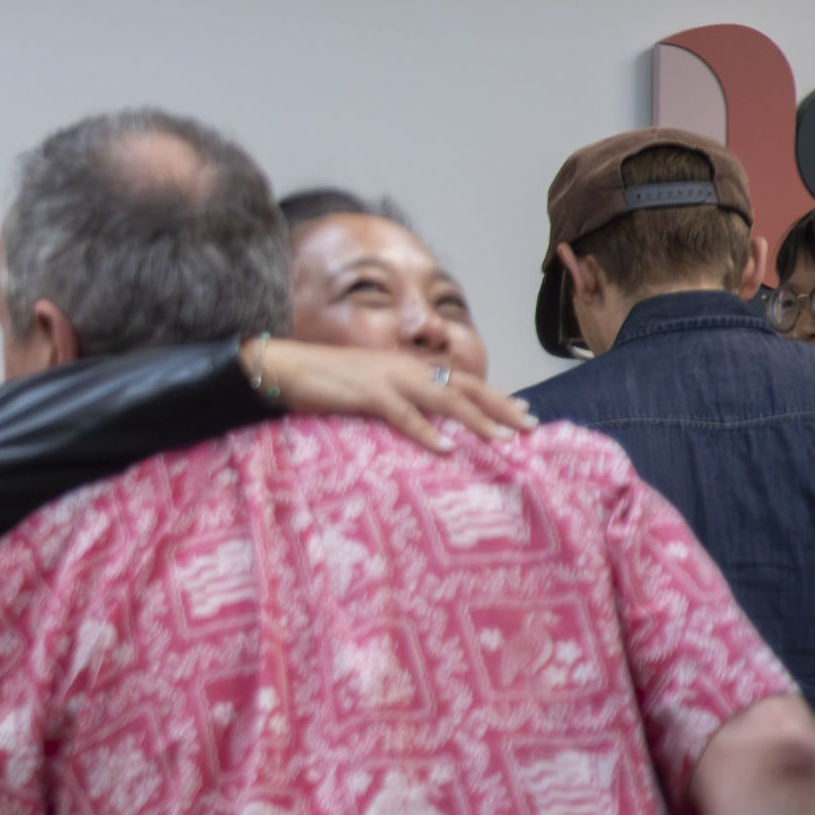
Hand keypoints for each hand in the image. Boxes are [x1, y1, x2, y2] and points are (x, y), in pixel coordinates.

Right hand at [249, 340, 533, 451]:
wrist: (284, 366)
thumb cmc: (320, 380)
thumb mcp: (365, 387)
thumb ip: (393, 399)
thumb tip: (416, 419)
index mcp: (406, 366)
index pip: (459, 380)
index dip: (492, 395)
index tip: (521, 410)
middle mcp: (406, 368)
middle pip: (464, 387)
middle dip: (500, 406)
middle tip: (531, 426)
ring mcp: (389, 379)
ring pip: (445, 400)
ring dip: (477, 420)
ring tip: (504, 439)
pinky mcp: (369, 393)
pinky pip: (405, 415)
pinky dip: (427, 432)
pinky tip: (447, 449)